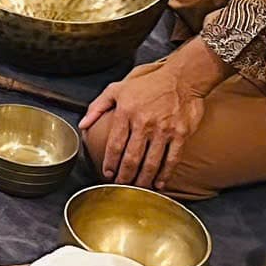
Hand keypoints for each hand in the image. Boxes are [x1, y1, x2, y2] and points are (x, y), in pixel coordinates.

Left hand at [80, 56, 207, 189]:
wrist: (182, 77)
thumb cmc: (149, 84)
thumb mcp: (117, 89)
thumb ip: (97, 107)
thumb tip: (83, 124)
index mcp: (126, 112)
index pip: (115, 144)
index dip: (110, 163)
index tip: (108, 173)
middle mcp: (144, 122)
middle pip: (132, 158)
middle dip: (125, 176)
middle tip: (121, 186)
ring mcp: (164, 130)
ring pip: (151, 162)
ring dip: (143, 179)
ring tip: (137, 188)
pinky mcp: (181, 134)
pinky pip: (172, 160)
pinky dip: (164, 175)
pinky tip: (158, 183)